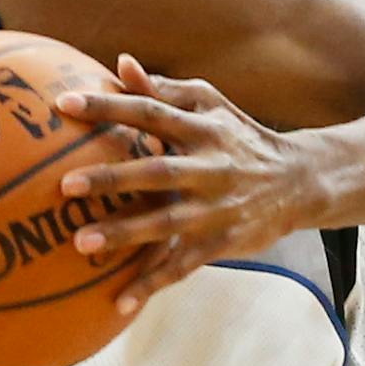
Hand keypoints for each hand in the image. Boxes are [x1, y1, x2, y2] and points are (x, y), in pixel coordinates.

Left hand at [56, 55, 325, 312]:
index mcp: (201, 129)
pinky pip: (183, 266)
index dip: (109, 106)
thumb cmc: (239, 137)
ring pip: (166, 223)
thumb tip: (120, 63)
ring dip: (124, 233)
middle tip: (65, 184)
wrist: (300, 180)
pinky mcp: (223, 243)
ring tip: (80, 241)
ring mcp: (216, 208)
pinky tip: (119, 302)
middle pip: (156, 172)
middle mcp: (209, 167)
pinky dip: (153, 284)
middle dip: (112, 178)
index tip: (64, 104)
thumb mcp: (211, 107)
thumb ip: (163, 90)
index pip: (149, 112)